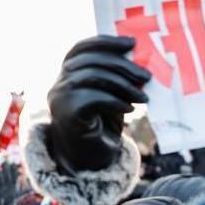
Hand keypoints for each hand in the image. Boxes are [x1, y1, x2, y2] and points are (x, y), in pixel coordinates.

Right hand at [48, 35, 150, 174]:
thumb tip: (140, 60)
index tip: (131, 43)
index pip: (81, 48)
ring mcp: (60, 98)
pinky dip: (116, 101)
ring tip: (143, 97)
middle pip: (90, 61)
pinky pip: (94, 98)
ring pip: (93, 77)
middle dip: (122, 66)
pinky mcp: (68, 114)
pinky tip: (130, 110)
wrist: (89, 162)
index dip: (105, 42)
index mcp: (67, 75)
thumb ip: (116, 78)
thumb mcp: (111, 96)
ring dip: (124, 85)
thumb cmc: (102, 127)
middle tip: (146, 77)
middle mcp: (58, 84)